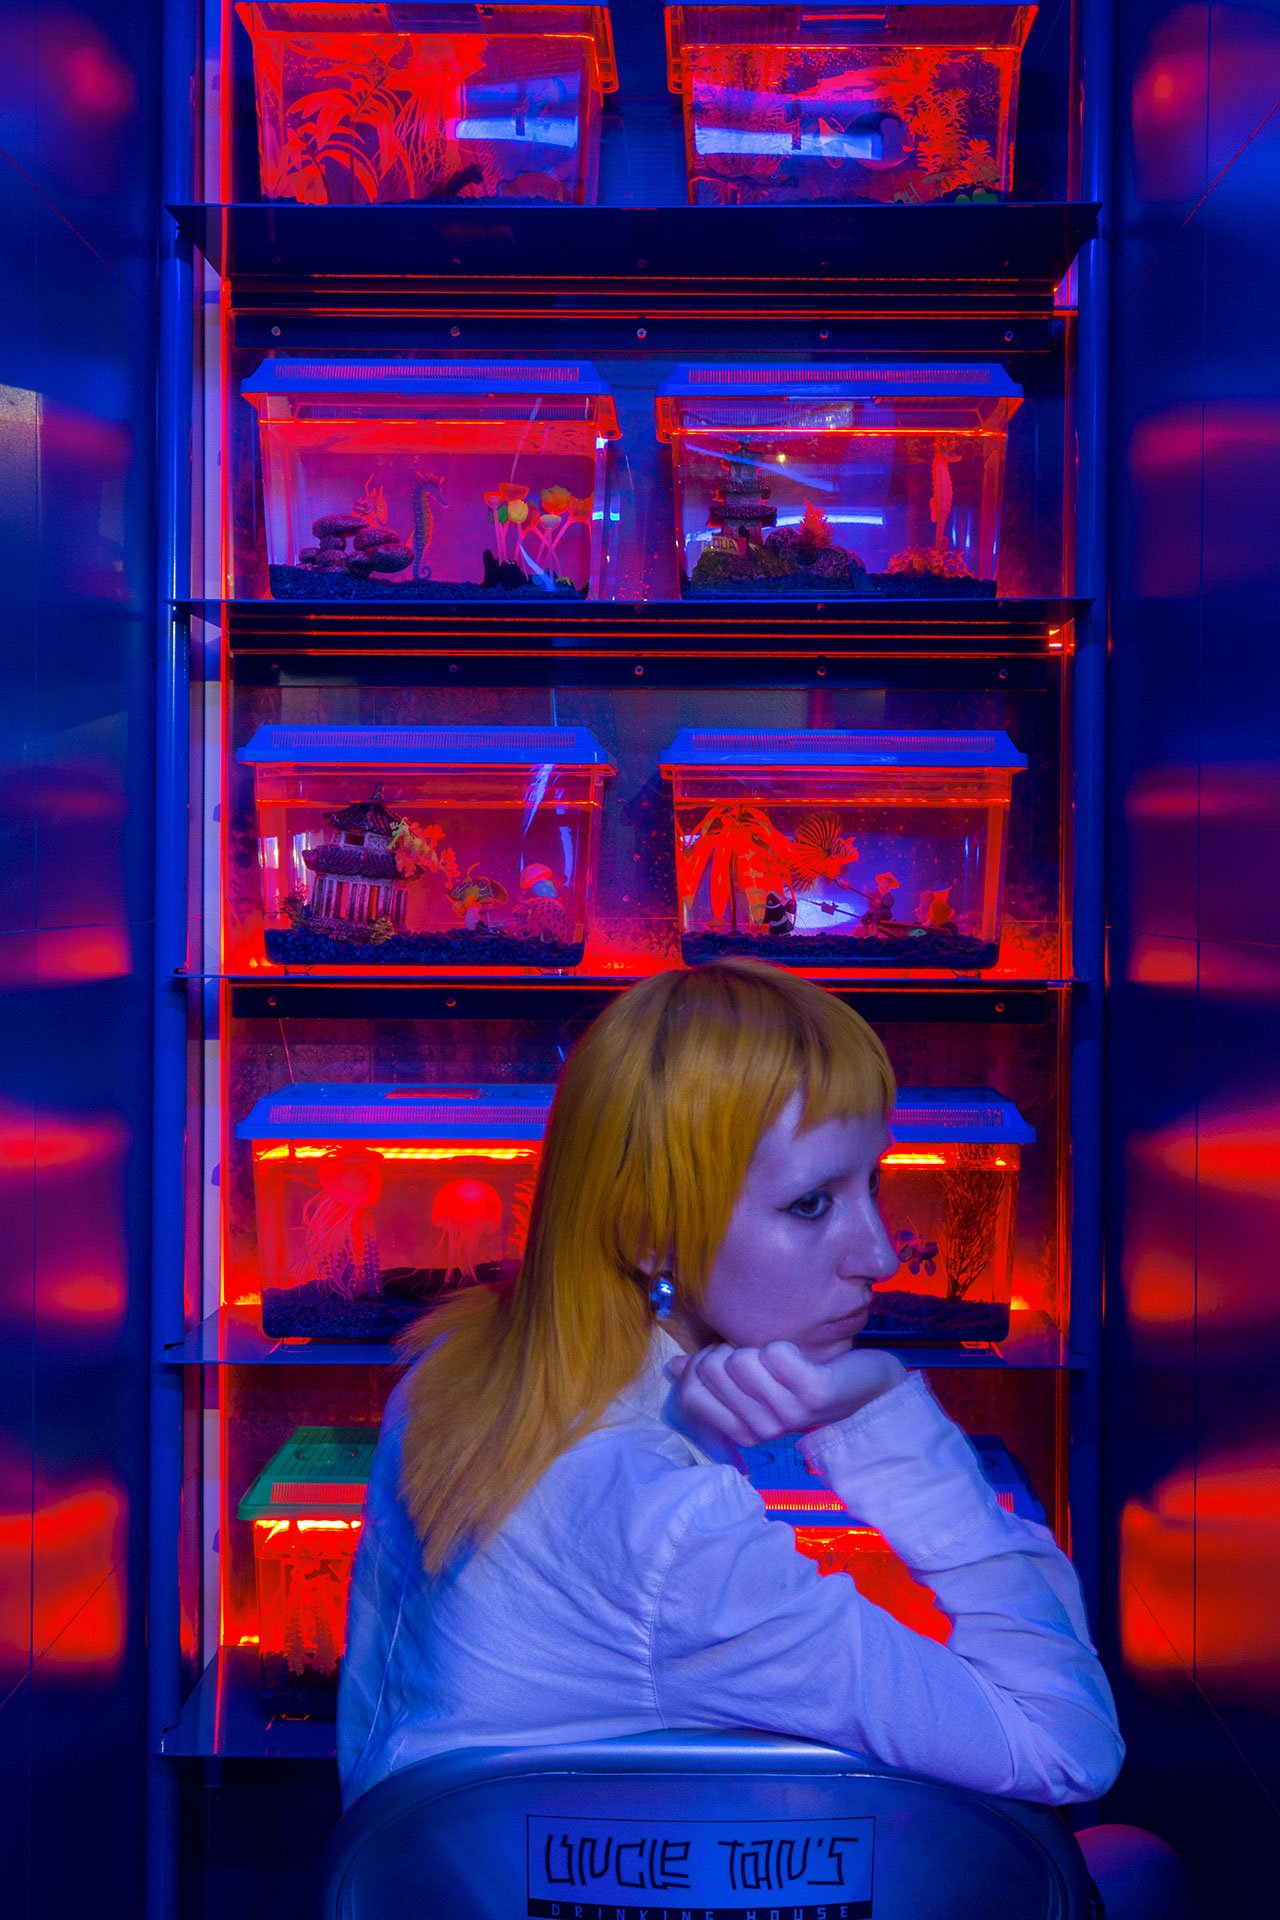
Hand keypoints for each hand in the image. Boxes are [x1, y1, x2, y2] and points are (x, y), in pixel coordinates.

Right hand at [667, 1339, 906, 1448]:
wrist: (869, 1387)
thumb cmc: (805, 1378)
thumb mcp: (754, 1379)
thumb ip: (713, 1374)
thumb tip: (673, 1365)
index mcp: (740, 1430)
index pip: (690, 1392)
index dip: (700, 1364)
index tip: (728, 1359)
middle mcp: (759, 1429)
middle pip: (711, 1371)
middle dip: (731, 1350)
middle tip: (763, 1360)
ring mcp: (786, 1415)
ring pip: (740, 1360)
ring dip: (760, 1348)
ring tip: (784, 1361)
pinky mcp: (812, 1395)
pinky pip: (775, 1354)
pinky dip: (784, 1346)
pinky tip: (801, 1359)